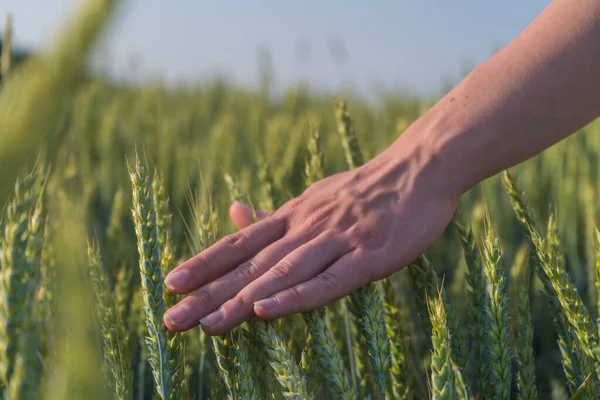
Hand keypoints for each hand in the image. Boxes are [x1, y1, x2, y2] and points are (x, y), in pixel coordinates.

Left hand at [162, 138, 459, 334]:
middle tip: (172, 319)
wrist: (418, 168)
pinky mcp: (369, 255)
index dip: (204, 264)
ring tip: (207, 325)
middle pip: (251, 265)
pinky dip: (295, 296)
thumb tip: (234, 211)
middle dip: (210, 293)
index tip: (170, 284)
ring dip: (242, 300)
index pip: (240, 243)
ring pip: (281, 274)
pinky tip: (267, 311)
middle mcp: (307, 227)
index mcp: (293, 216)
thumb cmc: (365, 190)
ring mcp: (337, 241)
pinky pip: (328, 281)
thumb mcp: (313, 198)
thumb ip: (275, 215)